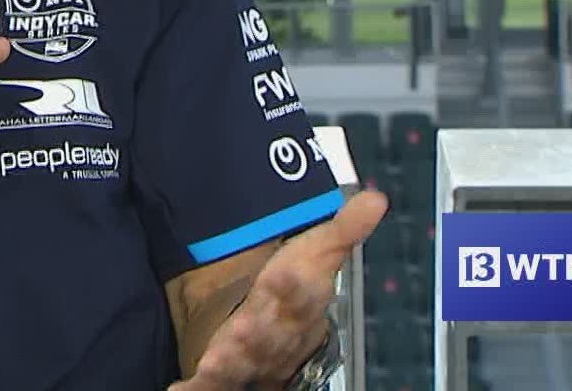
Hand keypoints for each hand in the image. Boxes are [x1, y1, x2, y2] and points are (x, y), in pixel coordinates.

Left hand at [168, 189, 387, 390]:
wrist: (276, 339)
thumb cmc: (292, 293)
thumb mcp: (316, 255)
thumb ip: (342, 230)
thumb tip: (377, 199)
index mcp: (299, 307)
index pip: (302, 297)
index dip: (293, 288)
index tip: (282, 274)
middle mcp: (278, 336)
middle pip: (271, 335)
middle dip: (259, 332)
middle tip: (244, 327)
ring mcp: (251, 359)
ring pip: (244, 363)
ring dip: (231, 362)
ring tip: (216, 360)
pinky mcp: (223, 375)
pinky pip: (209, 386)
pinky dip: (195, 390)